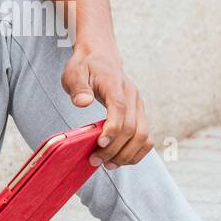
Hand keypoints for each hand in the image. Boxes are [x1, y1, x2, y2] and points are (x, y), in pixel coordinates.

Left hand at [61, 45, 153, 169]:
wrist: (101, 55)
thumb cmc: (85, 66)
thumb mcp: (74, 72)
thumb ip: (78, 87)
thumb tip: (83, 102)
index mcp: (116, 84)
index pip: (119, 109)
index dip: (112, 129)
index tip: (100, 145)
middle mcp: (132, 96)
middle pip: (133, 128)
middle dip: (115, 149)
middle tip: (96, 161)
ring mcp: (139, 106)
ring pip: (144, 136)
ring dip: (128, 155)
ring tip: (109, 165)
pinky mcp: (140, 114)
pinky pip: (146, 138)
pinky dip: (136, 152)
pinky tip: (120, 159)